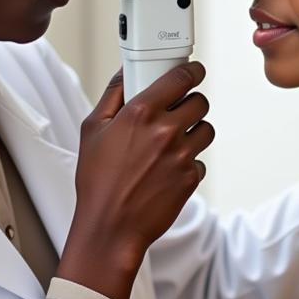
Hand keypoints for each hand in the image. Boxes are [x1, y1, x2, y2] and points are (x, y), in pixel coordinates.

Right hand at [58, 63, 213, 298]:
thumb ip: (112, 95)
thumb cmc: (97, 181)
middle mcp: (165, 131)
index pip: (181, 78)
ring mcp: (181, 155)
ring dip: (194, 131)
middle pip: (200, 102)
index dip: (192, 71)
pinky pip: (200, 160)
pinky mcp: (190, 178)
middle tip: (177, 112)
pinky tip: (168, 169)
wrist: (111, 227)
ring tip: (173, 142)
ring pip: (206, 129)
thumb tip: (124, 72)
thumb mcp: (92, 130)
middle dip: (191, 103)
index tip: (193, 71)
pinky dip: (189, 162)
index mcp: (141, 113)